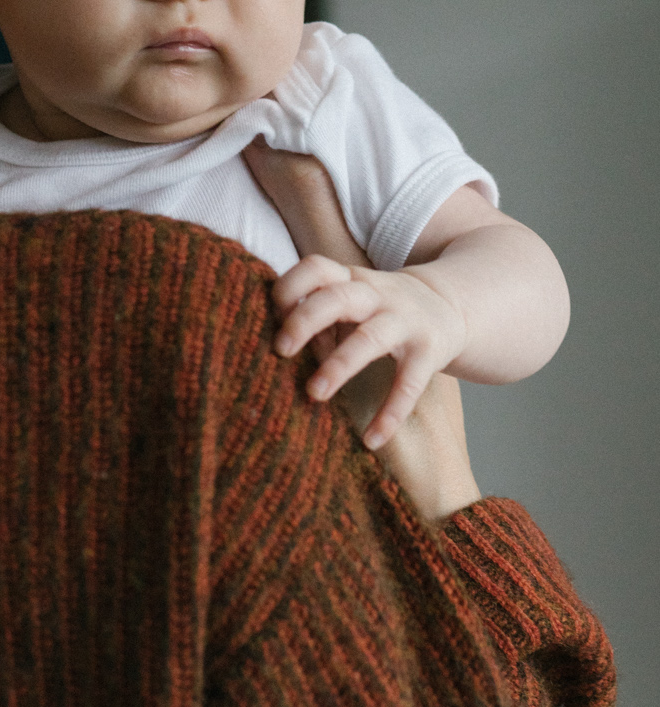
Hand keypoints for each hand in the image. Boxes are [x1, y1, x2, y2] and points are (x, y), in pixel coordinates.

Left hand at [243, 139, 479, 520]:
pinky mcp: (431, 351)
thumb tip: (253, 338)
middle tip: (279, 349)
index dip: (290, 285)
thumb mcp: (349, 299)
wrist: (452, 304)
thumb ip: (312, 314)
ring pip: (370, 338)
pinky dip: (391, 412)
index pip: (316, 268)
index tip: (270, 310)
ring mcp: (406, 321)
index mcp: (350, 279)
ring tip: (314, 395)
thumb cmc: (378, 307)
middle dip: (306, 320)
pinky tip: (371, 439)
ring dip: (340, 365)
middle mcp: (377, 294)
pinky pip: (410, 383)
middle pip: (337, 298)